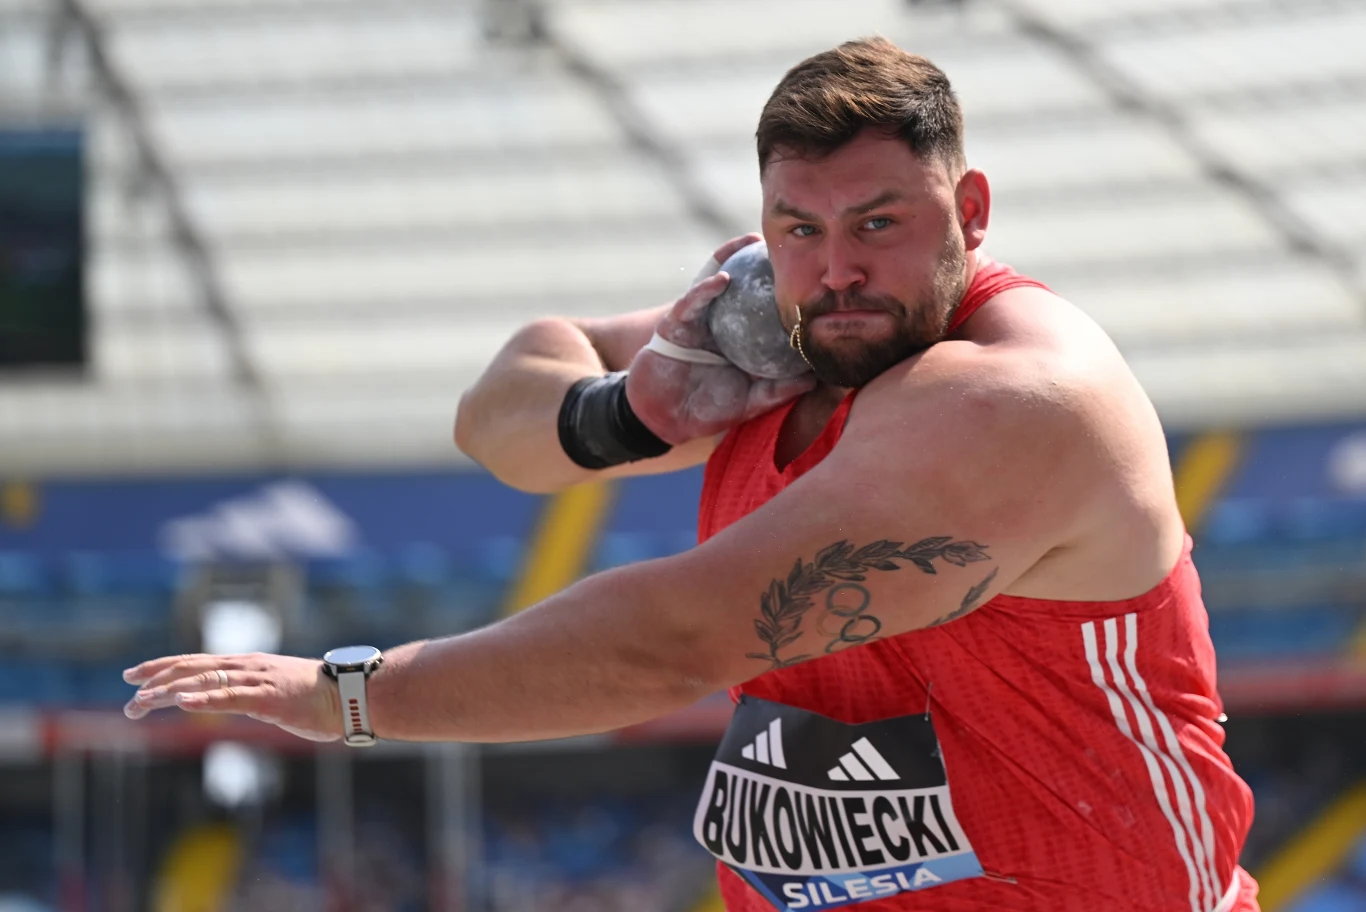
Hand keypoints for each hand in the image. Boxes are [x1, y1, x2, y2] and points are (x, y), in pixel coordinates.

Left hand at [122, 652, 341, 741]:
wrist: (354, 694)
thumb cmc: (322, 697)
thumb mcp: (279, 694)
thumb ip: (255, 696)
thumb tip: (239, 706)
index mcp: (248, 664)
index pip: (197, 662)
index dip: (162, 667)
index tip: (133, 677)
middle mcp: (248, 666)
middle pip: (192, 668)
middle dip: (156, 680)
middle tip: (128, 694)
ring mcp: (257, 680)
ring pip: (204, 682)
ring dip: (169, 692)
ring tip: (141, 702)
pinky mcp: (268, 698)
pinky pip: (230, 698)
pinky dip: (204, 699)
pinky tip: (182, 704)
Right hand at [626, 234, 816, 443]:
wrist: (666, 419)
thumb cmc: (707, 410)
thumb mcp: (749, 400)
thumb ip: (777, 389)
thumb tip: (814, 379)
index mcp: (737, 338)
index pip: (760, 307)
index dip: (779, 289)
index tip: (806, 272)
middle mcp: (718, 323)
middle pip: (740, 286)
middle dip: (756, 261)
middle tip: (780, 243)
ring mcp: (697, 320)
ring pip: (713, 281)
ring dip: (729, 257)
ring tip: (750, 242)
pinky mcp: (674, 324)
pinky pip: (691, 302)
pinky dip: (706, 289)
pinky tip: (722, 279)